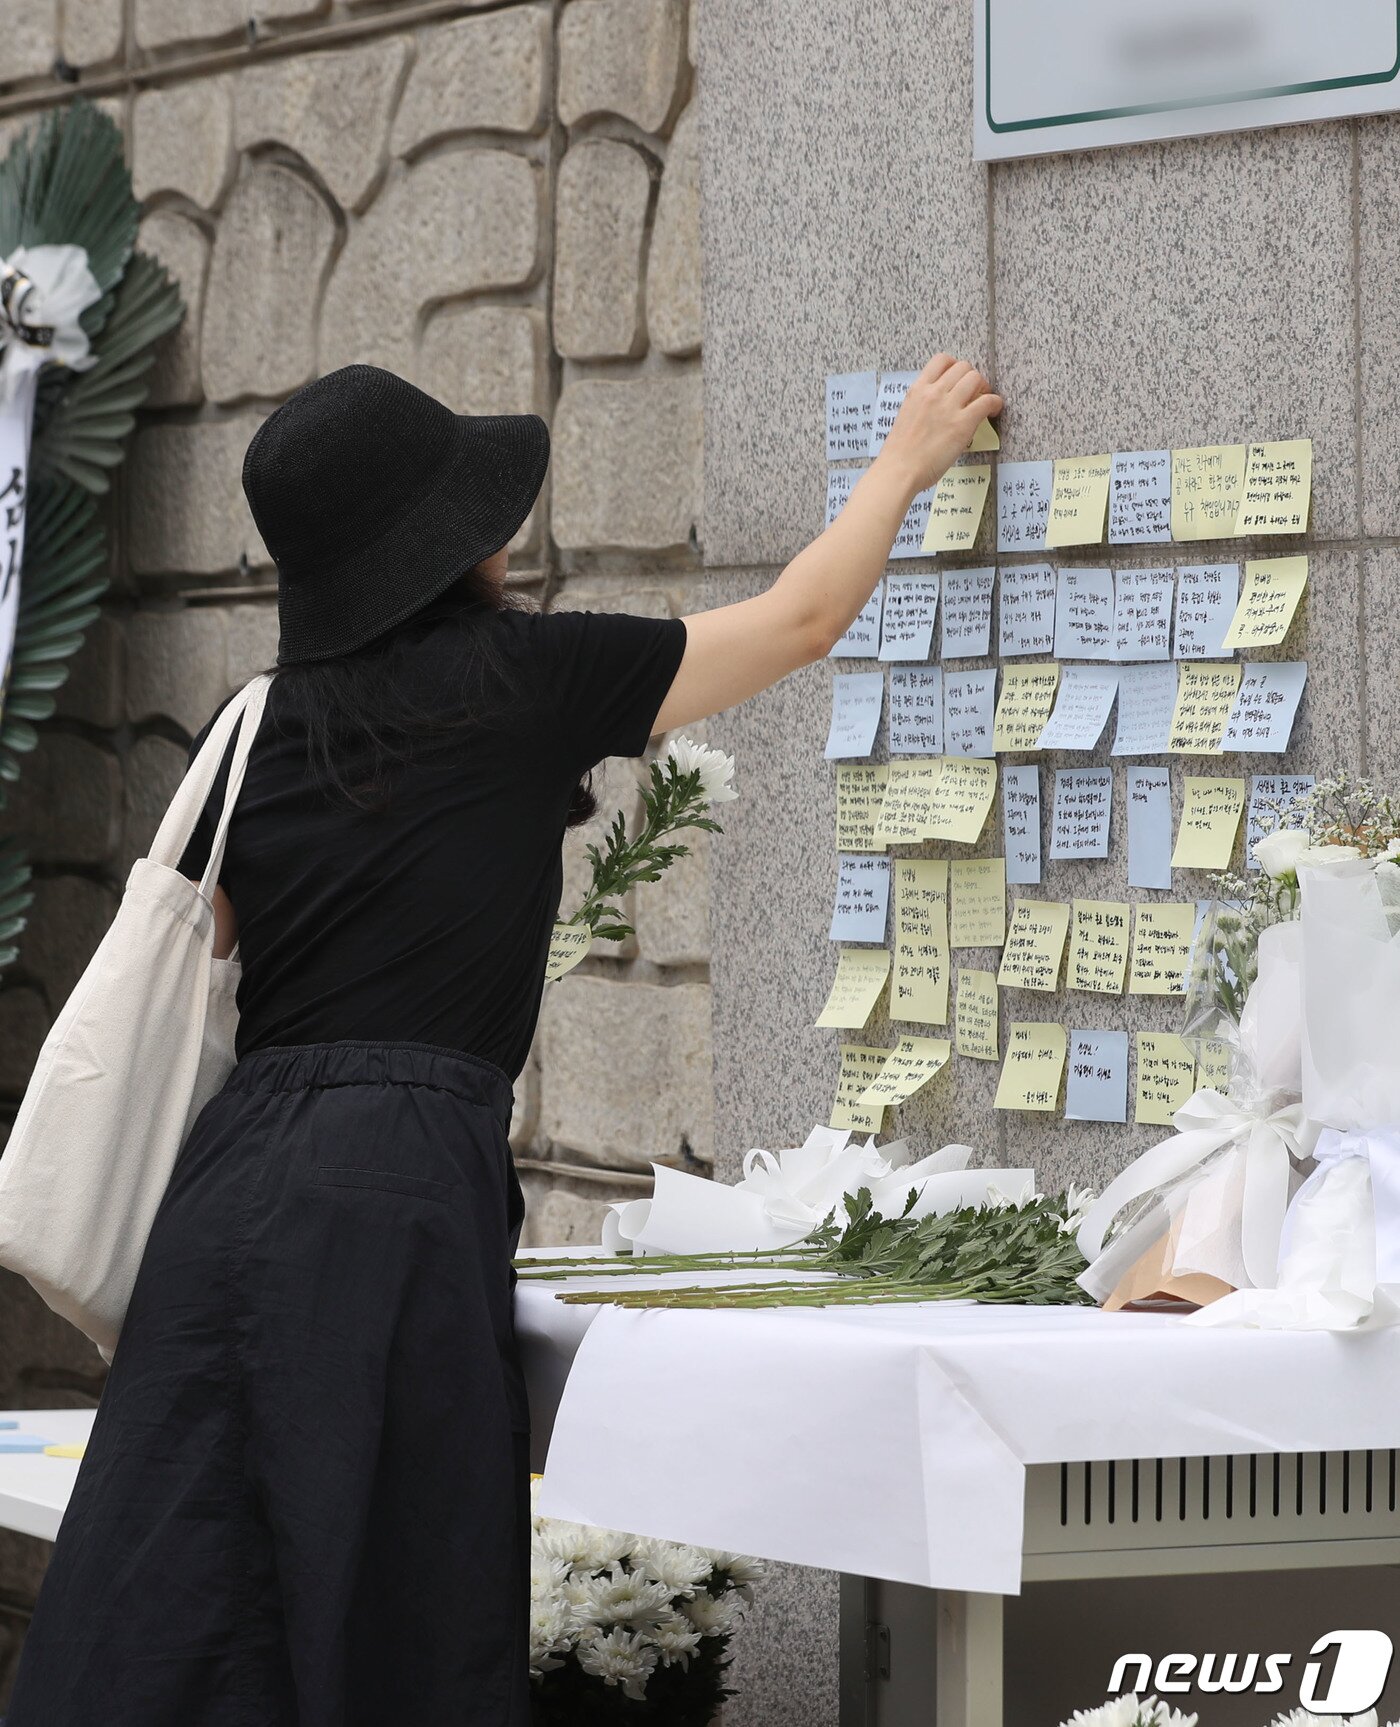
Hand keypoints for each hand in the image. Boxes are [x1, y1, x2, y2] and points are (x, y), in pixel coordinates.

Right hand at [877, 355, 1001, 498]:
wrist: (899, 470)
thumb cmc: (900, 451)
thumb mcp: (907, 415)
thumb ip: (923, 404)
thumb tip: (940, 405)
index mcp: (918, 390)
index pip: (941, 360)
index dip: (955, 366)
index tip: (958, 379)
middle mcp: (934, 392)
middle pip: (963, 367)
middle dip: (972, 378)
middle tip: (974, 394)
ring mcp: (949, 406)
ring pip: (976, 378)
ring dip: (984, 388)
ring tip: (983, 402)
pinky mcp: (962, 423)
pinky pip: (987, 401)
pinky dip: (995, 403)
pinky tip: (993, 412)